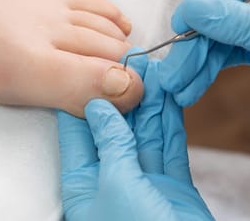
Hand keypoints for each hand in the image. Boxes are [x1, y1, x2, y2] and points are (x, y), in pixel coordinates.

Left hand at [58, 57, 213, 220]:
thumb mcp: (115, 185)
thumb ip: (111, 144)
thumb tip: (99, 107)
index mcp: (84, 185)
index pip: (78, 133)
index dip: (85, 98)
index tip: (92, 67)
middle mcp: (112, 179)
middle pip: (116, 128)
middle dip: (125, 95)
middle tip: (132, 63)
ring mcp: (144, 180)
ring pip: (146, 132)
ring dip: (150, 103)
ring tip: (154, 71)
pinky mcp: (172, 182)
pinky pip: (170, 144)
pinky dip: (171, 120)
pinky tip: (170, 97)